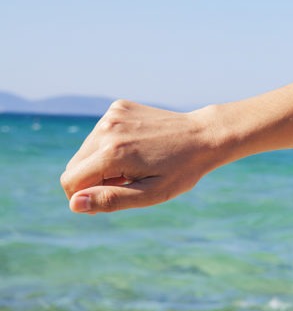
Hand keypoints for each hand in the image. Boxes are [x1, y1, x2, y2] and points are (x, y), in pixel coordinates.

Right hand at [60, 100, 221, 212]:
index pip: (70, 181)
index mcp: (112, 153)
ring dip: (102, 162)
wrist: (204, 135)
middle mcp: (107, 129)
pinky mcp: (118, 107)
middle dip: (94, 179)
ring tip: (136, 164)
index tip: (112, 197)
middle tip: (129, 181)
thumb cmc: (181, 170)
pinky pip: (100, 134)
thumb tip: (75, 204)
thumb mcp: (151, 194)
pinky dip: (111, 145)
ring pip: (86, 150)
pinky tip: (138, 147)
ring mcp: (112, 114)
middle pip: (75, 165)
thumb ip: (111, 200)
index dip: (86, 197)